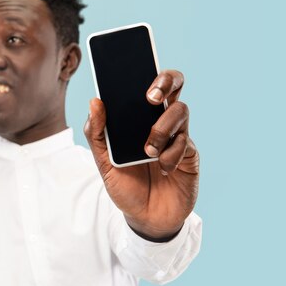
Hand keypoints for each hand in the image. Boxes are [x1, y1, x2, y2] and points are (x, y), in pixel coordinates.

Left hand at [84, 70, 198, 240]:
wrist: (145, 218)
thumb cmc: (125, 185)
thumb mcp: (103, 161)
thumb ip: (96, 133)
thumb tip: (95, 101)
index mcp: (138, 117)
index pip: (147, 83)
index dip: (147, 70)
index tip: (136, 68)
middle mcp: (161, 120)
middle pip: (174, 85)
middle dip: (166, 81)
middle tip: (150, 96)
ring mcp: (178, 136)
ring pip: (180, 110)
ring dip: (161, 128)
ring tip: (147, 149)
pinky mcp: (190, 154)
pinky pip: (184, 143)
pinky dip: (170, 155)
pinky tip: (162, 168)